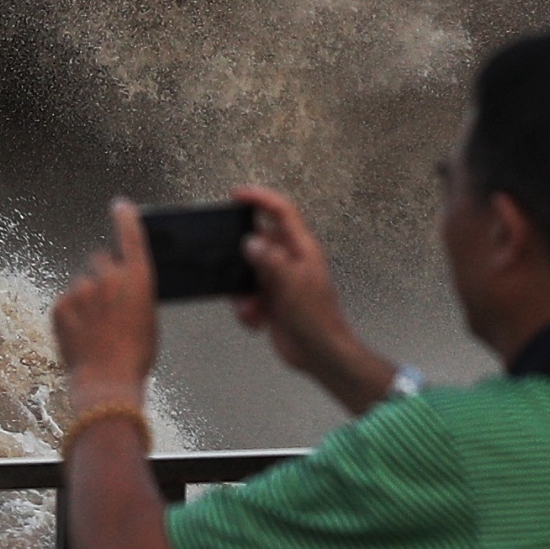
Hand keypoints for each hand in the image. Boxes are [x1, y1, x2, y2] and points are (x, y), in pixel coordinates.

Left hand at [51, 200, 161, 405]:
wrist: (106, 381)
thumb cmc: (134, 356)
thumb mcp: (148, 319)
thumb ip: (136, 293)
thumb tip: (125, 286)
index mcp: (137, 278)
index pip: (130, 235)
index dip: (125, 218)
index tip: (120, 206)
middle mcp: (109, 277)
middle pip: (101, 261)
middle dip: (102, 275)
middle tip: (106, 304)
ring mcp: (82, 289)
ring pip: (82, 284)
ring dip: (86, 298)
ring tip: (95, 328)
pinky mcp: (61, 304)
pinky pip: (67, 301)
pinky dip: (72, 313)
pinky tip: (82, 334)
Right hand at [231, 186, 399, 412]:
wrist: (319, 353)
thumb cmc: (314, 316)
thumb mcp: (292, 283)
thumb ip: (270, 259)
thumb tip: (250, 241)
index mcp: (301, 249)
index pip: (282, 212)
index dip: (261, 199)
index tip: (236, 195)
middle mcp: (289, 261)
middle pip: (258, 244)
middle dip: (243, 258)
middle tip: (230, 265)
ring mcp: (279, 281)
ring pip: (248, 273)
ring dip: (243, 292)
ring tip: (251, 308)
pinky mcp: (271, 302)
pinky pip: (248, 296)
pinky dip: (247, 309)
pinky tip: (256, 321)